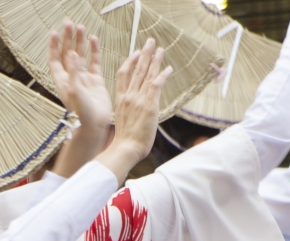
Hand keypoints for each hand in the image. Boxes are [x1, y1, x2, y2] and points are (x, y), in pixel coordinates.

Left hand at [46, 22, 110, 136]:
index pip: (54, 59)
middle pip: (67, 53)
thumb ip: (72, 72)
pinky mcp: (96, 81)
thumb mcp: (74, 92)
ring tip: (81, 27)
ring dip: (80, 42)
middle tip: (69, 24)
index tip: (54, 33)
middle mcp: (71, 78)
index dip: (53, 46)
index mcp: (62, 81)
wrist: (94, 127)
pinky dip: (94, 51)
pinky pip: (94, 62)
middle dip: (67, 39)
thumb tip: (70, 53)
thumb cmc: (81, 114)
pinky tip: (94, 40)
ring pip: (80, 56)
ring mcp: (83, 79)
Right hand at [98, 40, 171, 181]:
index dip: (130, 62)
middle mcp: (129, 97)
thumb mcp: (122, 122)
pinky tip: (169, 69)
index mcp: (120, 100)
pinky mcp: (149, 105)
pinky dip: (163, 75)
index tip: (135, 54)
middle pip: (136, 70)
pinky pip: (156, 85)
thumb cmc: (123, 142)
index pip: (123, 75)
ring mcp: (138, 100)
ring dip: (154, 60)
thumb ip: (128, 112)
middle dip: (144, 55)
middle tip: (150, 42)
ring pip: (146, 75)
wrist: (125, 149)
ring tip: (160, 49)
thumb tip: (135, 113)